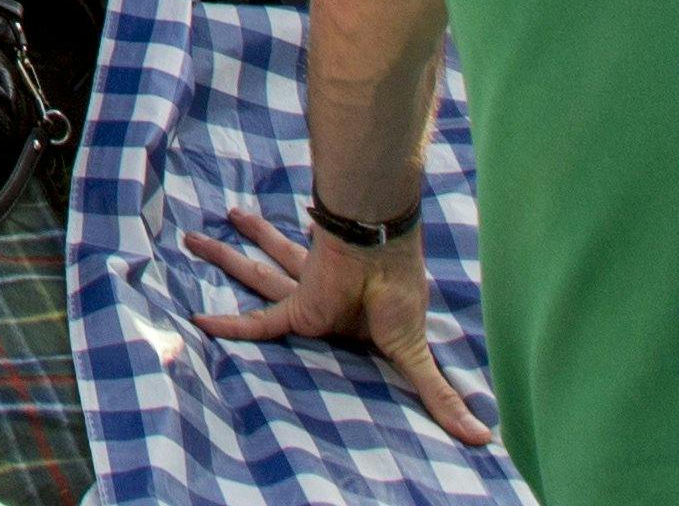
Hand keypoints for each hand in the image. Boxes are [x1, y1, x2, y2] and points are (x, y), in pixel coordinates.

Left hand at [184, 203, 493, 444]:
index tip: (304, 296)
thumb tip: (484, 438)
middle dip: (242, 259)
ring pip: (256, 279)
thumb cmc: (403, 295)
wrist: (385, 248)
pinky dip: (228, 327)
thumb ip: (437, 395)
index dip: (310, 303)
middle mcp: (320, 299)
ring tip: (194, 239)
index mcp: (349, 314)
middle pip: (272, 277)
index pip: (321, 315)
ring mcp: (304, 296)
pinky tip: (196, 324)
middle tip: (210, 240)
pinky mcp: (296, 306)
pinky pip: (256, 323)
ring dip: (226, 259)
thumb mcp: (416, 355)